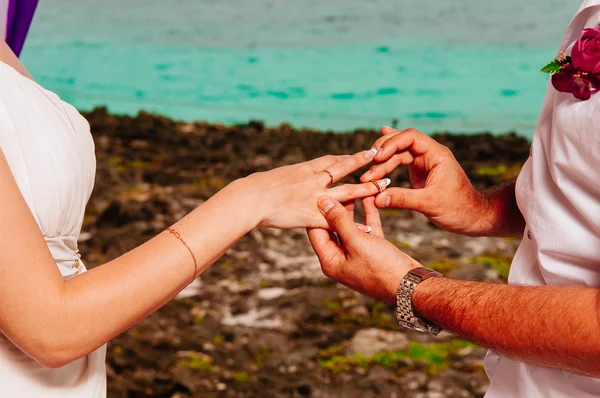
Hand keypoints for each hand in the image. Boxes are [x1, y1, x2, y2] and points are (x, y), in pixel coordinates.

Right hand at [241, 149, 390, 228]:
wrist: (250, 198)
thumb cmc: (254, 189)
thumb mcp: (272, 178)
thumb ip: (285, 180)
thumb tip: (284, 179)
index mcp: (303, 169)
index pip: (330, 160)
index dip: (346, 157)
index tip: (360, 153)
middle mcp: (313, 180)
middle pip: (344, 169)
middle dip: (362, 163)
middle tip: (379, 156)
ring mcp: (315, 197)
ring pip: (348, 191)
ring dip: (367, 189)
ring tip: (384, 186)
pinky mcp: (313, 215)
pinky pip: (340, 221)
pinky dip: (355, 225)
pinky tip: (370, 228)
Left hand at [307, 196, 420, 303]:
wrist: (410, 285)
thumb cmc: (382, 269)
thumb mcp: (357, 242)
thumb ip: (339, 221)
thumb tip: (322, 202)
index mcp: (330, 260)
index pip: (315, 231)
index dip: (315, 211)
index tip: (318, 192)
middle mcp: (340, 258)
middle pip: (331, 227)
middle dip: (335, 207)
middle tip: (335, 186)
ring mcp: (356, 254)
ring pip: (350, 226)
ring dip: (352, 208)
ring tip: (352, 187)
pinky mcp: (372, 250)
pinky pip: (366, 228)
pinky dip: (367, 214)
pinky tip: (369, 197)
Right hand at [361, 127, 488, 235]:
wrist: (472, 218)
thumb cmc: (458, 209)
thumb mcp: (429, 204)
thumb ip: (402, 199)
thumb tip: (376, 198)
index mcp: (437, 154)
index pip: (411, 137)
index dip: (392, 144)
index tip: (377, 157)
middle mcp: (430, 154)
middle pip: (401, 142)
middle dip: (383, 152)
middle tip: (367, 164)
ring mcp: (424, 161)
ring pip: (398, 154)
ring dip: (382, 163)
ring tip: (367, 176)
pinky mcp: (420, 171)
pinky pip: (400, 163)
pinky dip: (387, 166)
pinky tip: (375, 160)